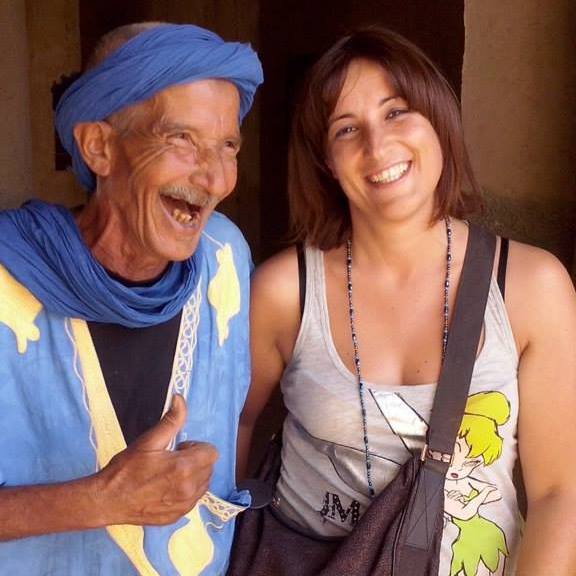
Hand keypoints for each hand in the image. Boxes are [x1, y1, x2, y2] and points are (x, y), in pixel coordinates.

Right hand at [94, 394, 216, 525]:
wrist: (107, 501)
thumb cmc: (126, 468)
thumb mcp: (148, 441)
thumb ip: (171, 420)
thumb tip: (180, 398)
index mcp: (184, 468)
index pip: (211, 452)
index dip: (196, 447)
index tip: (178, 449)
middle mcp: (189, 489)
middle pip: (208, 467)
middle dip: (194, 460)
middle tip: (170, 460)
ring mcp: (184, 506)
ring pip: (203, 483)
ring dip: (192, 476)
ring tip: (167, 475)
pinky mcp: (178, 516)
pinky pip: (193, 499)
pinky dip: (185, 491)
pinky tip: (165, 489)